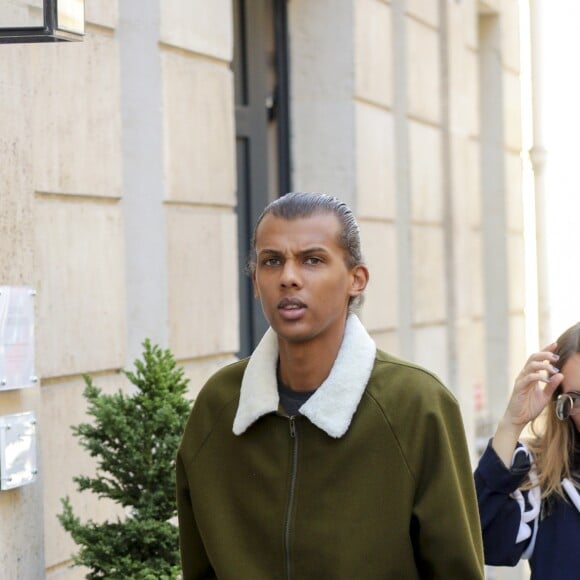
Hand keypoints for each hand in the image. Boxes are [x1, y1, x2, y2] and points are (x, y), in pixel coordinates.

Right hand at [492, 342, 563, 466]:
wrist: (518, 419)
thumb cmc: (529, 407)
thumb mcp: (545, 396)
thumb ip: (552, 385)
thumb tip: (561, 374)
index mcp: (530, 375)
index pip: (537, 359)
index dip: (545, 350)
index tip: (555, 344)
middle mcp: (524, 375)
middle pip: (532, 358)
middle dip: (544, 355)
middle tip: (556, 357)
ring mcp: (521, 380)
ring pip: (530, 366)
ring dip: (543, 365)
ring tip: (553, 369)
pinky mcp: (519, 387)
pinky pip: (528, 378)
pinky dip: (539, 377)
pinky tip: (546, 380)